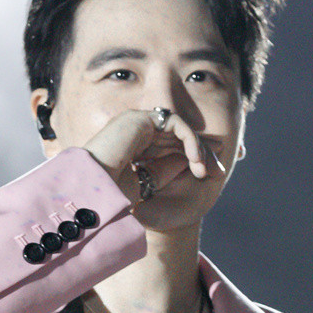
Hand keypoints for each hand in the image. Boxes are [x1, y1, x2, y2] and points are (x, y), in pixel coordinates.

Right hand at [80, 106, 219, 205]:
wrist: (94, 192)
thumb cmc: (112, 193)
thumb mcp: (148, 182)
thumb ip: (166, 169)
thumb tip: (189, 160)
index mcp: (135, 146)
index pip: (171, 145)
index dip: (194, 156)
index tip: (211, 174)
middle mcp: (135, 132)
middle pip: (179, 136)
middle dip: (202, 153)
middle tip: (218, 172)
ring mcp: (136, 123)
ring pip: (180, 130)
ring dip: (199, 149)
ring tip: (206, 171)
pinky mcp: (139, 119)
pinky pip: (176, 124)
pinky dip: (190, 140)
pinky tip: (196, 160)